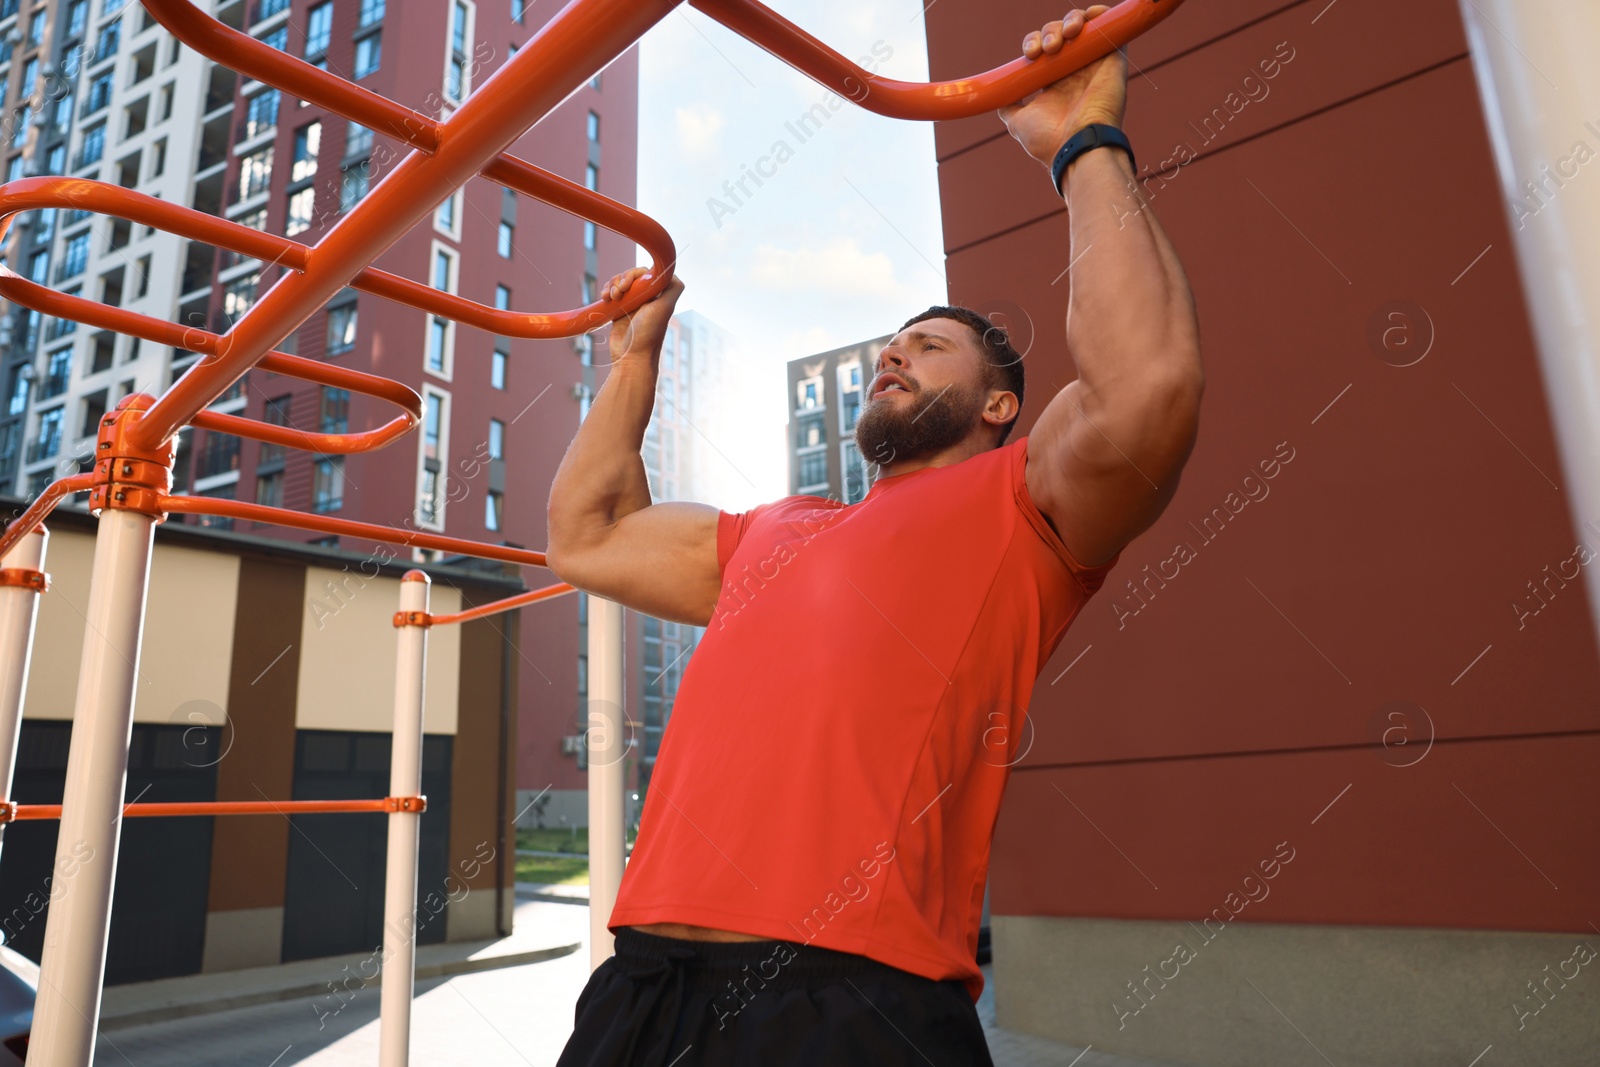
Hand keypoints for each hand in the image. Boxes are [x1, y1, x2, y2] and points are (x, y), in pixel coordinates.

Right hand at [599, 266, 683, 366]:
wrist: (631, 357)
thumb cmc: (649, 334)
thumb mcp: (665, 308)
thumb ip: (673, 288)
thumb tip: (670, 269)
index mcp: (659, 295)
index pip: (646, 273)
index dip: (635, 274)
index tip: (629, 284)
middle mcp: (647, 298)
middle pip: (631, 276)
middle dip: (621, 280)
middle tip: (619, 293)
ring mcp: (632, 304)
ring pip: (620, 283)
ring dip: (612, 285)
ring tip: (611, 298)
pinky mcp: (620, 310)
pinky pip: (612, 293)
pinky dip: (607, 292)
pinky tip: (605, 298)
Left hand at [997, 7, 1127, 168]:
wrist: (1076, 146)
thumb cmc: (1049, 139)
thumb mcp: (1018, 123)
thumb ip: (1009, 107)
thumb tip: (999, 99)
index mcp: (1055, 82)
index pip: (1044, 48)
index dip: (1034, 42)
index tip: (1030, 54)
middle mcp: (1076, 71)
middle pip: (1060, 34)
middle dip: (1049, 32)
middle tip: (1046, 50)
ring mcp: (1095, 64)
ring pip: (1083, 26)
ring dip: (1069, 21)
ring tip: (1065, 36)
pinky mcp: (1114, 58)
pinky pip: (1111, 25)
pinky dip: (1099, 14)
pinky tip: (1088, 19)